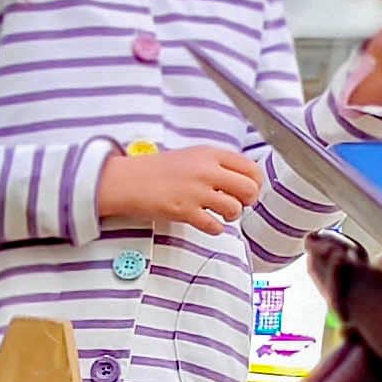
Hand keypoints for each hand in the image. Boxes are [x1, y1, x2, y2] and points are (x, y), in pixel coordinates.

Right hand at [96, 145, 262, 235]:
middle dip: (248, 200)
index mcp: (209, 154)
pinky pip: (214, 225)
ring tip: (222, 214)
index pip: (250, 167)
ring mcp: (196, 192)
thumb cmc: (154, 170)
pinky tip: (208, 224)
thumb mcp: (190, 156)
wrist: (125, 181)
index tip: (250, 189)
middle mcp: (206, 171)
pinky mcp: (185, 211)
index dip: (256, 182)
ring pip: (234, 208)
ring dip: (232, 215)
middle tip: (240, 203)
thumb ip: (216, 163)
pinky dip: (215, 228)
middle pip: (248, 188)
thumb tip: (241, 178)